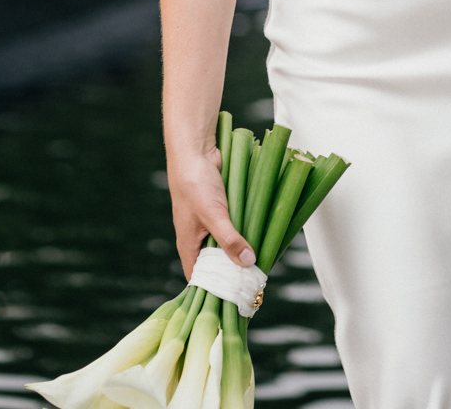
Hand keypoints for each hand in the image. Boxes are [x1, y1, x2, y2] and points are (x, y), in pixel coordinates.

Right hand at [168, 147, 256, 277]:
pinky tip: (261, 237)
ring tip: (262, 263)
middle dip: (233, 271)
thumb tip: (249, 262)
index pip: (200, 278)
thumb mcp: (213, 215)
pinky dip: (245, 231)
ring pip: (227, 245)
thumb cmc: (195, 184)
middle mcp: (199, 238)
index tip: (235, 299)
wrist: (195, 150)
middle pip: (217, 264)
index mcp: (189, 246)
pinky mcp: (222, 210)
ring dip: (241, 250)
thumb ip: (229, 239)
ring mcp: (211, 223)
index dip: (214, 290)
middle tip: (255, 283)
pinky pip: (234, 226)